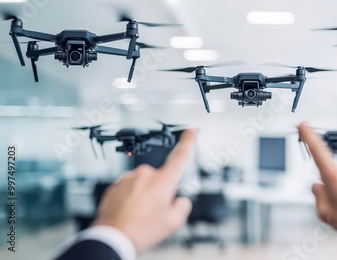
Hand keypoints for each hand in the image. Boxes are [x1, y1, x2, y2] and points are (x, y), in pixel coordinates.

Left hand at [92, 129, 196, 252]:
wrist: (112, 237)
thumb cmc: (141, 230)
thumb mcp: (173, 223)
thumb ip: (183, 206)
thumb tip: (180, 201)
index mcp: (163, 181)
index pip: (180, 156)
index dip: (188, 142)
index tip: (191, 132)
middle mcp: (145, 175)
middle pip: (161, 179)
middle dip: (161, 191)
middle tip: (156, 211)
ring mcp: (129, 179)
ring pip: (144, 184)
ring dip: (144, 196)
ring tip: (140, 215)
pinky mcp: (116, 185)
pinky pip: (129, 189)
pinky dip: (131, 199)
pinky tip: (130, 213)